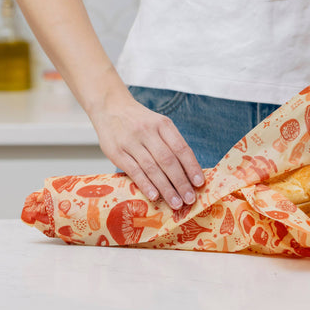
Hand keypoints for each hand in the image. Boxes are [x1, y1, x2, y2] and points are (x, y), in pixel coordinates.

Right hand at [89, 92, 203, 208]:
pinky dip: (146, 185)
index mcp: (163, 124)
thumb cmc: (138, 120)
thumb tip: (187, 172)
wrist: (110, 106)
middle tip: (189, 199)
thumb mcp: (158, 123)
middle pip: (168, 160)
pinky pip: (134, 171)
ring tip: (176, 203)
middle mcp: (147, 131)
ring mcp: (131, 141)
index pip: (181, 148)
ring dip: (166, 188)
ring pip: (152, 168)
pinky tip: (154, 196)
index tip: (199, 183)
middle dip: (181, 182)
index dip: (192, 167)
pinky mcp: (116, 152)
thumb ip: (171, 143)